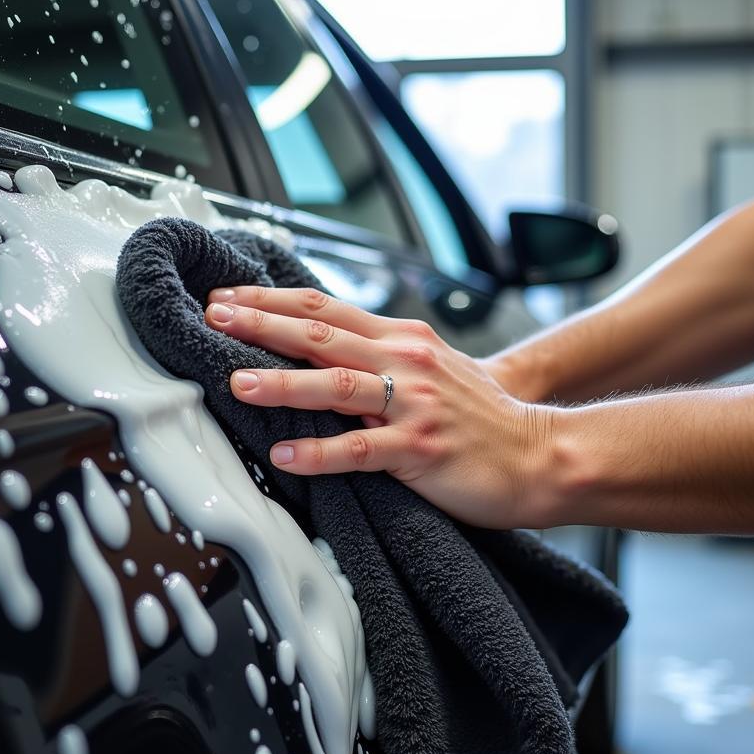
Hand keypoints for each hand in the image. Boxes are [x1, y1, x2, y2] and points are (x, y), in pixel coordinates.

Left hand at [204, 286, 551, 528]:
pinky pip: (361, 450)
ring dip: (282, 384)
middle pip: (321, 334)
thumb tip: (319, 355)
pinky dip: (320, 452)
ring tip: (236, 383)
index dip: (272, 300)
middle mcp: (405, 362)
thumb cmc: (480, 416)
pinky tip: (286, 455)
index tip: (228, 297)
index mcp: (402, 339)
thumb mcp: (430, 369)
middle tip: (214, 318)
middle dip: (261, 324)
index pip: (325, 308)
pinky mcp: (420, 449)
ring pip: (336, 385)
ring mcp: (413, 405)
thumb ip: (380, 357)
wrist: (539, 452)